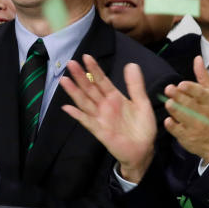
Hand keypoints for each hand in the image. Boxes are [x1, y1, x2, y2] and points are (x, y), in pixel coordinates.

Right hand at [60, 55, 155, 182]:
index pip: (102, 80)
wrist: (144, 150)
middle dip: (81, 77)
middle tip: (70, 63)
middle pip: (90, 89)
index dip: (94, 69)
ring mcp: (100, 118)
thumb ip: (135, 85)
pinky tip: (67, 108)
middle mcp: (104, 105)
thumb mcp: (142, 103)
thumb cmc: (142, 127)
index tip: (86, 57)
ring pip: (85, 102)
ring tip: (64, 80)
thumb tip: (131, 64)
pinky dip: (77, 115)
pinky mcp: (99, 131)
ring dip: (74, 92)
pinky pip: (87, 121)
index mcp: (114, 97)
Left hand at [163, 56, 208, 162]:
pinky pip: (178, 131)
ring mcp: (195, 126)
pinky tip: (168, 120)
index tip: (181, 84)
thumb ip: (203, 76)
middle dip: (179, 96)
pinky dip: (172, 126)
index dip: (191, 88)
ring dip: (175, 110)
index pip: (201, 93)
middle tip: (168, 89)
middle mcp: (204, 113)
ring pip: (184, 117)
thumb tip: (197, 59)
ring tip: (169, 103)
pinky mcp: (187, 137)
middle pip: (190, 104)